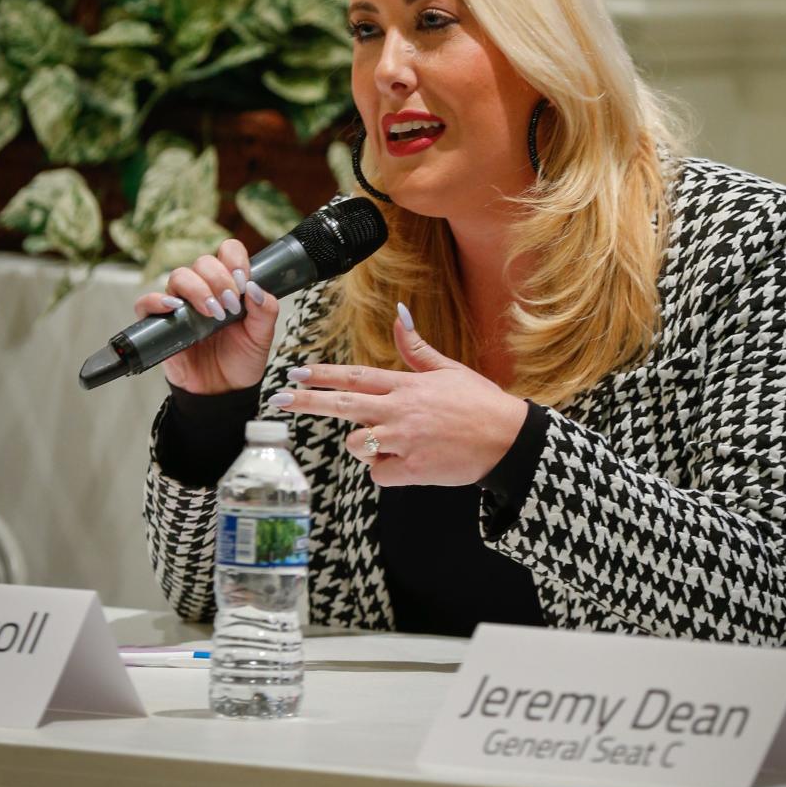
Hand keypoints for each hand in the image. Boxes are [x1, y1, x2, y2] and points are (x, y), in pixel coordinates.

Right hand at [132, 239, 278, 395]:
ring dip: (197, 289)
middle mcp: (204, 290)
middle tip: (230, 306)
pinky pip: (146, 303)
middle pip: (203, 262)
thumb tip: (255, 288)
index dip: (235, 260)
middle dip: (219, 279)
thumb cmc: (241, 359)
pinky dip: (156, 301)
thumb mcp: (262, 337)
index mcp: (230, 285)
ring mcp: (181, 305)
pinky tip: (174, 308)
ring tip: (212, 313)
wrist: (223, 391)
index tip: (243, 282)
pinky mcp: (161, 324)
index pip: (228, 252)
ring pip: (179, 276)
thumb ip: (265, 311)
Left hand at [266, 305, 526, 486]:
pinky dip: (386, 471)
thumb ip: (417, 348)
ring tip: (394, 443)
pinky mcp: (410, 470)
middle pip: (343, 406)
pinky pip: (377, 474)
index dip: (323, 374)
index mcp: (407, 385)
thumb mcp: (449, 370)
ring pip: (356, 445)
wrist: (508, 440)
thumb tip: (398, 313)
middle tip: (278, 399)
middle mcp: (400, 411)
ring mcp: (403, 441)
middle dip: (307, 401)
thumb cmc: (480, 403)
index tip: (295, 372)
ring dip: (364, 446)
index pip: (355, 377)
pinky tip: (409, 463)